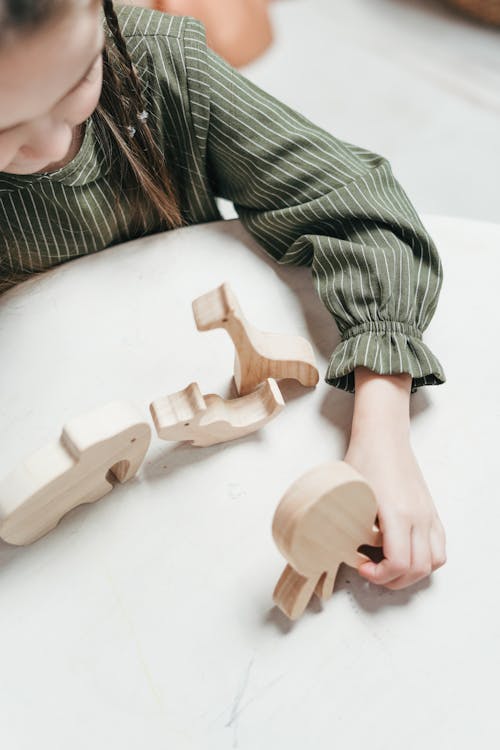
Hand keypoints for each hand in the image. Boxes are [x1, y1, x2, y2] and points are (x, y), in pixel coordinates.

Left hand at [344, 368, 445, 589]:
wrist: (384, 436)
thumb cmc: (364, 458)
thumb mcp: (348, 492)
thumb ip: (345, 522)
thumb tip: (336, 547)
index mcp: (397, 512)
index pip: (400, 562)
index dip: (380, 575)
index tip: (361, 566)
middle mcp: (418, 515)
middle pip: (418, 569)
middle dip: (393, 580)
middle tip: (371, 572)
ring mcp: (428, 514)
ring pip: (434, 562)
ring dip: (412, 574)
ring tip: (389, 568)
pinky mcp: (431, 511)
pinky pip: (439, 547)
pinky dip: (426, 560)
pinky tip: (405, 555)